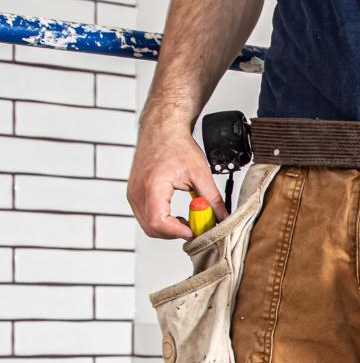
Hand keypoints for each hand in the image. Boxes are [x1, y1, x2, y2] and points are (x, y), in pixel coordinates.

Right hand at [127, 119, 227, 239]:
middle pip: (153, 229)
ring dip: (170, 229)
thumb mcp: (200, 173)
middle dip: (176, 233)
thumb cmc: (176, 145)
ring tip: (187, 220)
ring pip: (149, 226)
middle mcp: (138, 191)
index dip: (178, 231)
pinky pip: (146, 218)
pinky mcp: (135, 194)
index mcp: (153, 185)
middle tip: (194, 227)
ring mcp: (134, 193)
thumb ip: (213, 200)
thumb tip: (223, 219)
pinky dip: (163, 222)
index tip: (194, 231)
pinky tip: (177, 216)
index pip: (159, 222)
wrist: (162, 129)